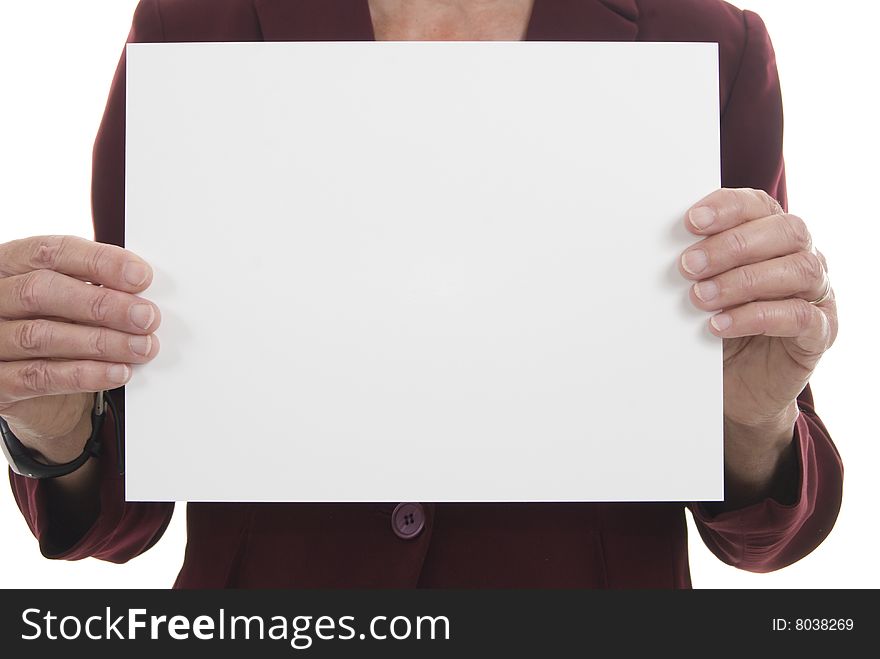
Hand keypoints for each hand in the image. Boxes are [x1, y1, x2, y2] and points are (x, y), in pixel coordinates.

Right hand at [0, 235, 160, 463]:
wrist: (39, 397)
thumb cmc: (59, 333)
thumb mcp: (74, 303)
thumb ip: (96, 288)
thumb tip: (140, 290)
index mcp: (8, 266)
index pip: (49, 252)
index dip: (98, 261)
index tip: (140, 276)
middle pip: (41, 291)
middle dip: (102, 304)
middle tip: (146, 317)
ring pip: (41, 335)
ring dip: (101, 342)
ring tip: (141, 347)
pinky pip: (40, 377)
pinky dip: (84, 374)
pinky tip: (117, 372)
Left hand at [679, 189, 837, 504]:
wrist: (735, 385)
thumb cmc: (716, 325)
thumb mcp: (700, 289)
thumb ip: (693, 263)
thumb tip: (655, 246)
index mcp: (773, 234)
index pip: (760, 205)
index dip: (728, 208)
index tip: (691, 221)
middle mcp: (802, 257)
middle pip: (786, 231)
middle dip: (733, 245)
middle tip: (688, 266)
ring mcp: (818, 294)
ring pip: (799, 270)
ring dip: (743, 281)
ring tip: (700, 298)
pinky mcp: (819, 333)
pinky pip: (800, 317)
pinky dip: (757, 317)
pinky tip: (720, 324)